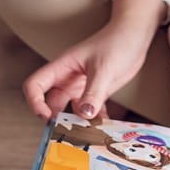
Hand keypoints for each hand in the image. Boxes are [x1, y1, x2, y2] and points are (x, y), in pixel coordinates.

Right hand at [22, 0, 165, 121]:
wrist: (134, 36)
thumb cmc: (117, 42)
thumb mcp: (104, 68)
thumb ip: (94, 92)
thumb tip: (84, 115)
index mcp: (62, 67)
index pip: (35, 85)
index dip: (35, 102)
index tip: (47, 117)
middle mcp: (69, 78)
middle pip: (51, 103)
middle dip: (56, 119)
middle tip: (68, 133)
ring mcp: (82, 86)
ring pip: (71, 110)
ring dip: (77, 123)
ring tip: (88, 133)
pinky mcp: (96, 92)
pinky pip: (90, 111)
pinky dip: (94, 120)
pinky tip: (103, 126)